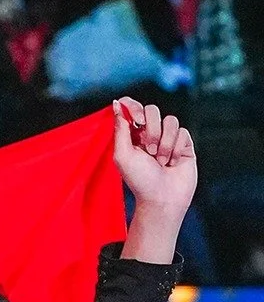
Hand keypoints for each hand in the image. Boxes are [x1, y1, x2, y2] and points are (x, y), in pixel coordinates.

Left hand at [114, 98, 196, 262]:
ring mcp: (169, 137)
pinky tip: (172, 163)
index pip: (133, 108)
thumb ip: (120, 129)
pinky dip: (176, 148)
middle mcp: (151, 134)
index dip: (134, 106)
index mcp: (133, 135)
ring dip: (164, 143)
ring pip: (170, 120)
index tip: (135, 116)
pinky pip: (182, 132)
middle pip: (152, 110)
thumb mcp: (123, 155)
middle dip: (151, 130)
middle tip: (148, 150)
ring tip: (160, 161)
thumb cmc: (139, 180)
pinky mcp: (184, 143)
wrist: (162, 198)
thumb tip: (117, 103)